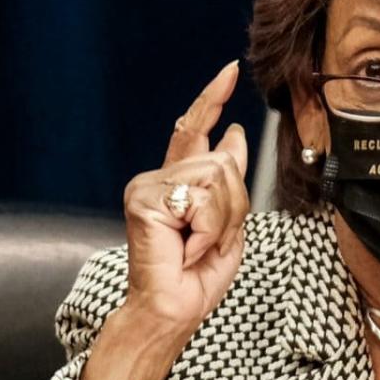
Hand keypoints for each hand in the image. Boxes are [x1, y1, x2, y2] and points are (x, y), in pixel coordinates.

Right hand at [80, 60, 249, 379]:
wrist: (175, 310)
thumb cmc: (197, 275)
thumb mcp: (228, 221)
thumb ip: (229, 179)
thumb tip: (234, 132)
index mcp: (178, 180)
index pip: (195, 128)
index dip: (212, 97)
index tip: (229, 70)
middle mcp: (158, 177)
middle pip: (223, 162)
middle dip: (234, 205)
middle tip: (213, 239)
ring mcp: (148, 186)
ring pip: (217, 177)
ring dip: (222, 220)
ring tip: (198, 245)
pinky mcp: (145, 199)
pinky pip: (203, 199)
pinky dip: (209, 230)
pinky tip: (188, 248)